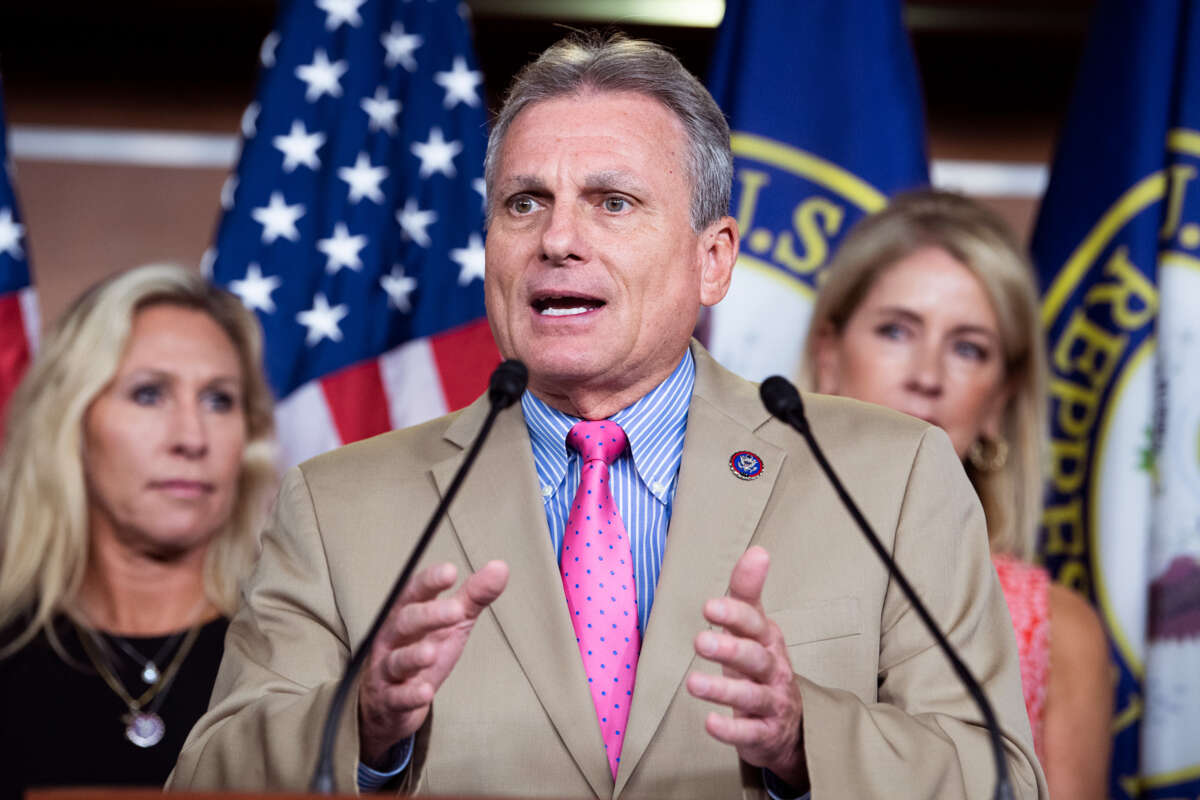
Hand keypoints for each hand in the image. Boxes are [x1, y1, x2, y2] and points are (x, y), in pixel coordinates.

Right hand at [358, 560, 508, 766]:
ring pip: (397, 660)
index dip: (430, 581)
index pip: (414, 592)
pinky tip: (425, 692)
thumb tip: (501, 567)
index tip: (450, 571)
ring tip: (432, 652)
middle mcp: (392, 638)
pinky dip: (410, 695)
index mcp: (407, 614)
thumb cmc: (422, 650)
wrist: (392, 701)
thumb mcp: (451, 622)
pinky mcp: (390, 700)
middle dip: (428, 615)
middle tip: (455, 611)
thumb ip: (473, 596)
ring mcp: (388, 670)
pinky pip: (397, 697)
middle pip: (405, 622)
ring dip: (413, 656)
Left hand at [685, 546, 807, 787]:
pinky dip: (731, 730)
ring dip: (722, 690)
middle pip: (754, 658)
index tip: (709, 606)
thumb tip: (758, 551)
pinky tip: (710, 723)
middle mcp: (773, 670)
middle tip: (699, 641)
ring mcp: (771, 703)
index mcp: (768, 641)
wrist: (790, 725)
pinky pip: (750, 733)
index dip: (734, 614)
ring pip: (750, 697)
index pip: (754, 624)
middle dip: (729, 649)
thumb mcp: (756, 629)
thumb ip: (748, 593)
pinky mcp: (764, 734)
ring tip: (692, 684)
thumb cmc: (762, 666)